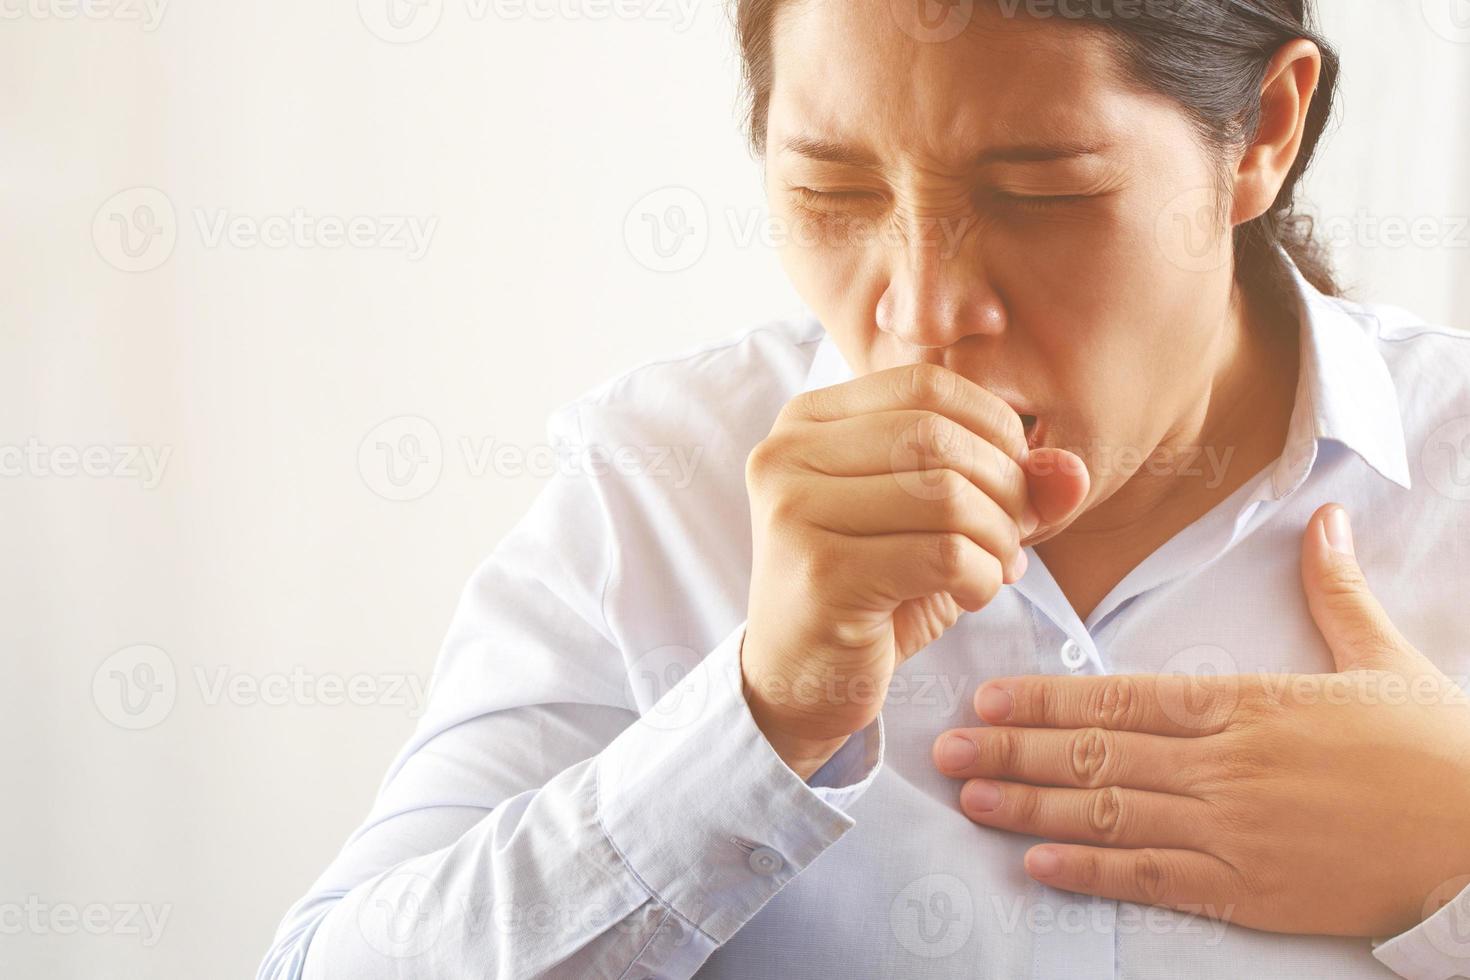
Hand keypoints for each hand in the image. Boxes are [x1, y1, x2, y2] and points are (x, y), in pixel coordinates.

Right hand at [743, 363, 1088, 777]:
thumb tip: (1073, 469)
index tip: (1011, 485)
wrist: (798, 683)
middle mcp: (786, 454)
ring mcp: (795, 512)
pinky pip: (943, 555)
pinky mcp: (820, 573)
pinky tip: (972, 596)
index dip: (993, 428)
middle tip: (1013, 538)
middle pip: (936, 435)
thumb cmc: (870, 593)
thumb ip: (1007, 485)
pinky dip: (983, 578)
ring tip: (994, 569)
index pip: (926, 386)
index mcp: (807, 421)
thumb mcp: (939, 525)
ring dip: (997, 539)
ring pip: (944, 494)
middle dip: (1003, 488)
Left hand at [933, 504, 1469, 936]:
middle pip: (1095, 754)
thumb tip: (1325, 516)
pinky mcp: (1249, 891)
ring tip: (970, 800)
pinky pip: (1153, 878)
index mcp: (1243, 703)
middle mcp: (1221, 764)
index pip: (1119, 696)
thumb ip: (1334, 587)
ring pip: (1108, 812)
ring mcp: (1230, 830)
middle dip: (1013, 752)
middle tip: (946, 751)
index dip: (1046, 700)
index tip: (989, 700)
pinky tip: (1039, 864)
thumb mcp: (1381, 654)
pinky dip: (1091, 869)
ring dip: (1031, 807)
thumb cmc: (1435, 749)